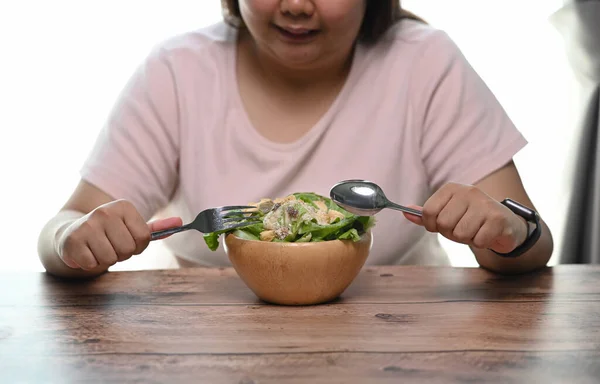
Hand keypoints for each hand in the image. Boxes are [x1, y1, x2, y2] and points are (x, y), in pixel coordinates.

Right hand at [57, 200, 181, 269]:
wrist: (71, 232)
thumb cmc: (109, 232)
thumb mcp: (132, 227)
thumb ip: (156, 228)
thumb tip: (180, 223)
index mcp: (123, 206)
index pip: (144, 238)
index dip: (137, 246)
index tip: (126, 240)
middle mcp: (105, 211)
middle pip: (128, 249)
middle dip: (121, 254)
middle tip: (110, 245)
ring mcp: (87, 224)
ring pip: (110, 258)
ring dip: (105, 259)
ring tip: (98, 248)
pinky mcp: (72, 240)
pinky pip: (92, 264)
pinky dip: (90, 263)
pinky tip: (85, 252)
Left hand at [403, 182, 527, 253]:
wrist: (505, 223)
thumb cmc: (470, 219)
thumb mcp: (447, 213)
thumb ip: (426, 215)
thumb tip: (404, 213)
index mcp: (451, 188)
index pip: (428, 212)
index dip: (432, 225)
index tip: (442, 225)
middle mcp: (468, 191)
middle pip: (443, 224)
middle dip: (451, 233)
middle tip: (463, 228)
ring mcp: (484, 203)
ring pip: (460, 234)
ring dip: (467, 239)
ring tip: (476, 230)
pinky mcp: (498, 218)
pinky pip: (478, 241)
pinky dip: (481, 243)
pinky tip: (487, 234)